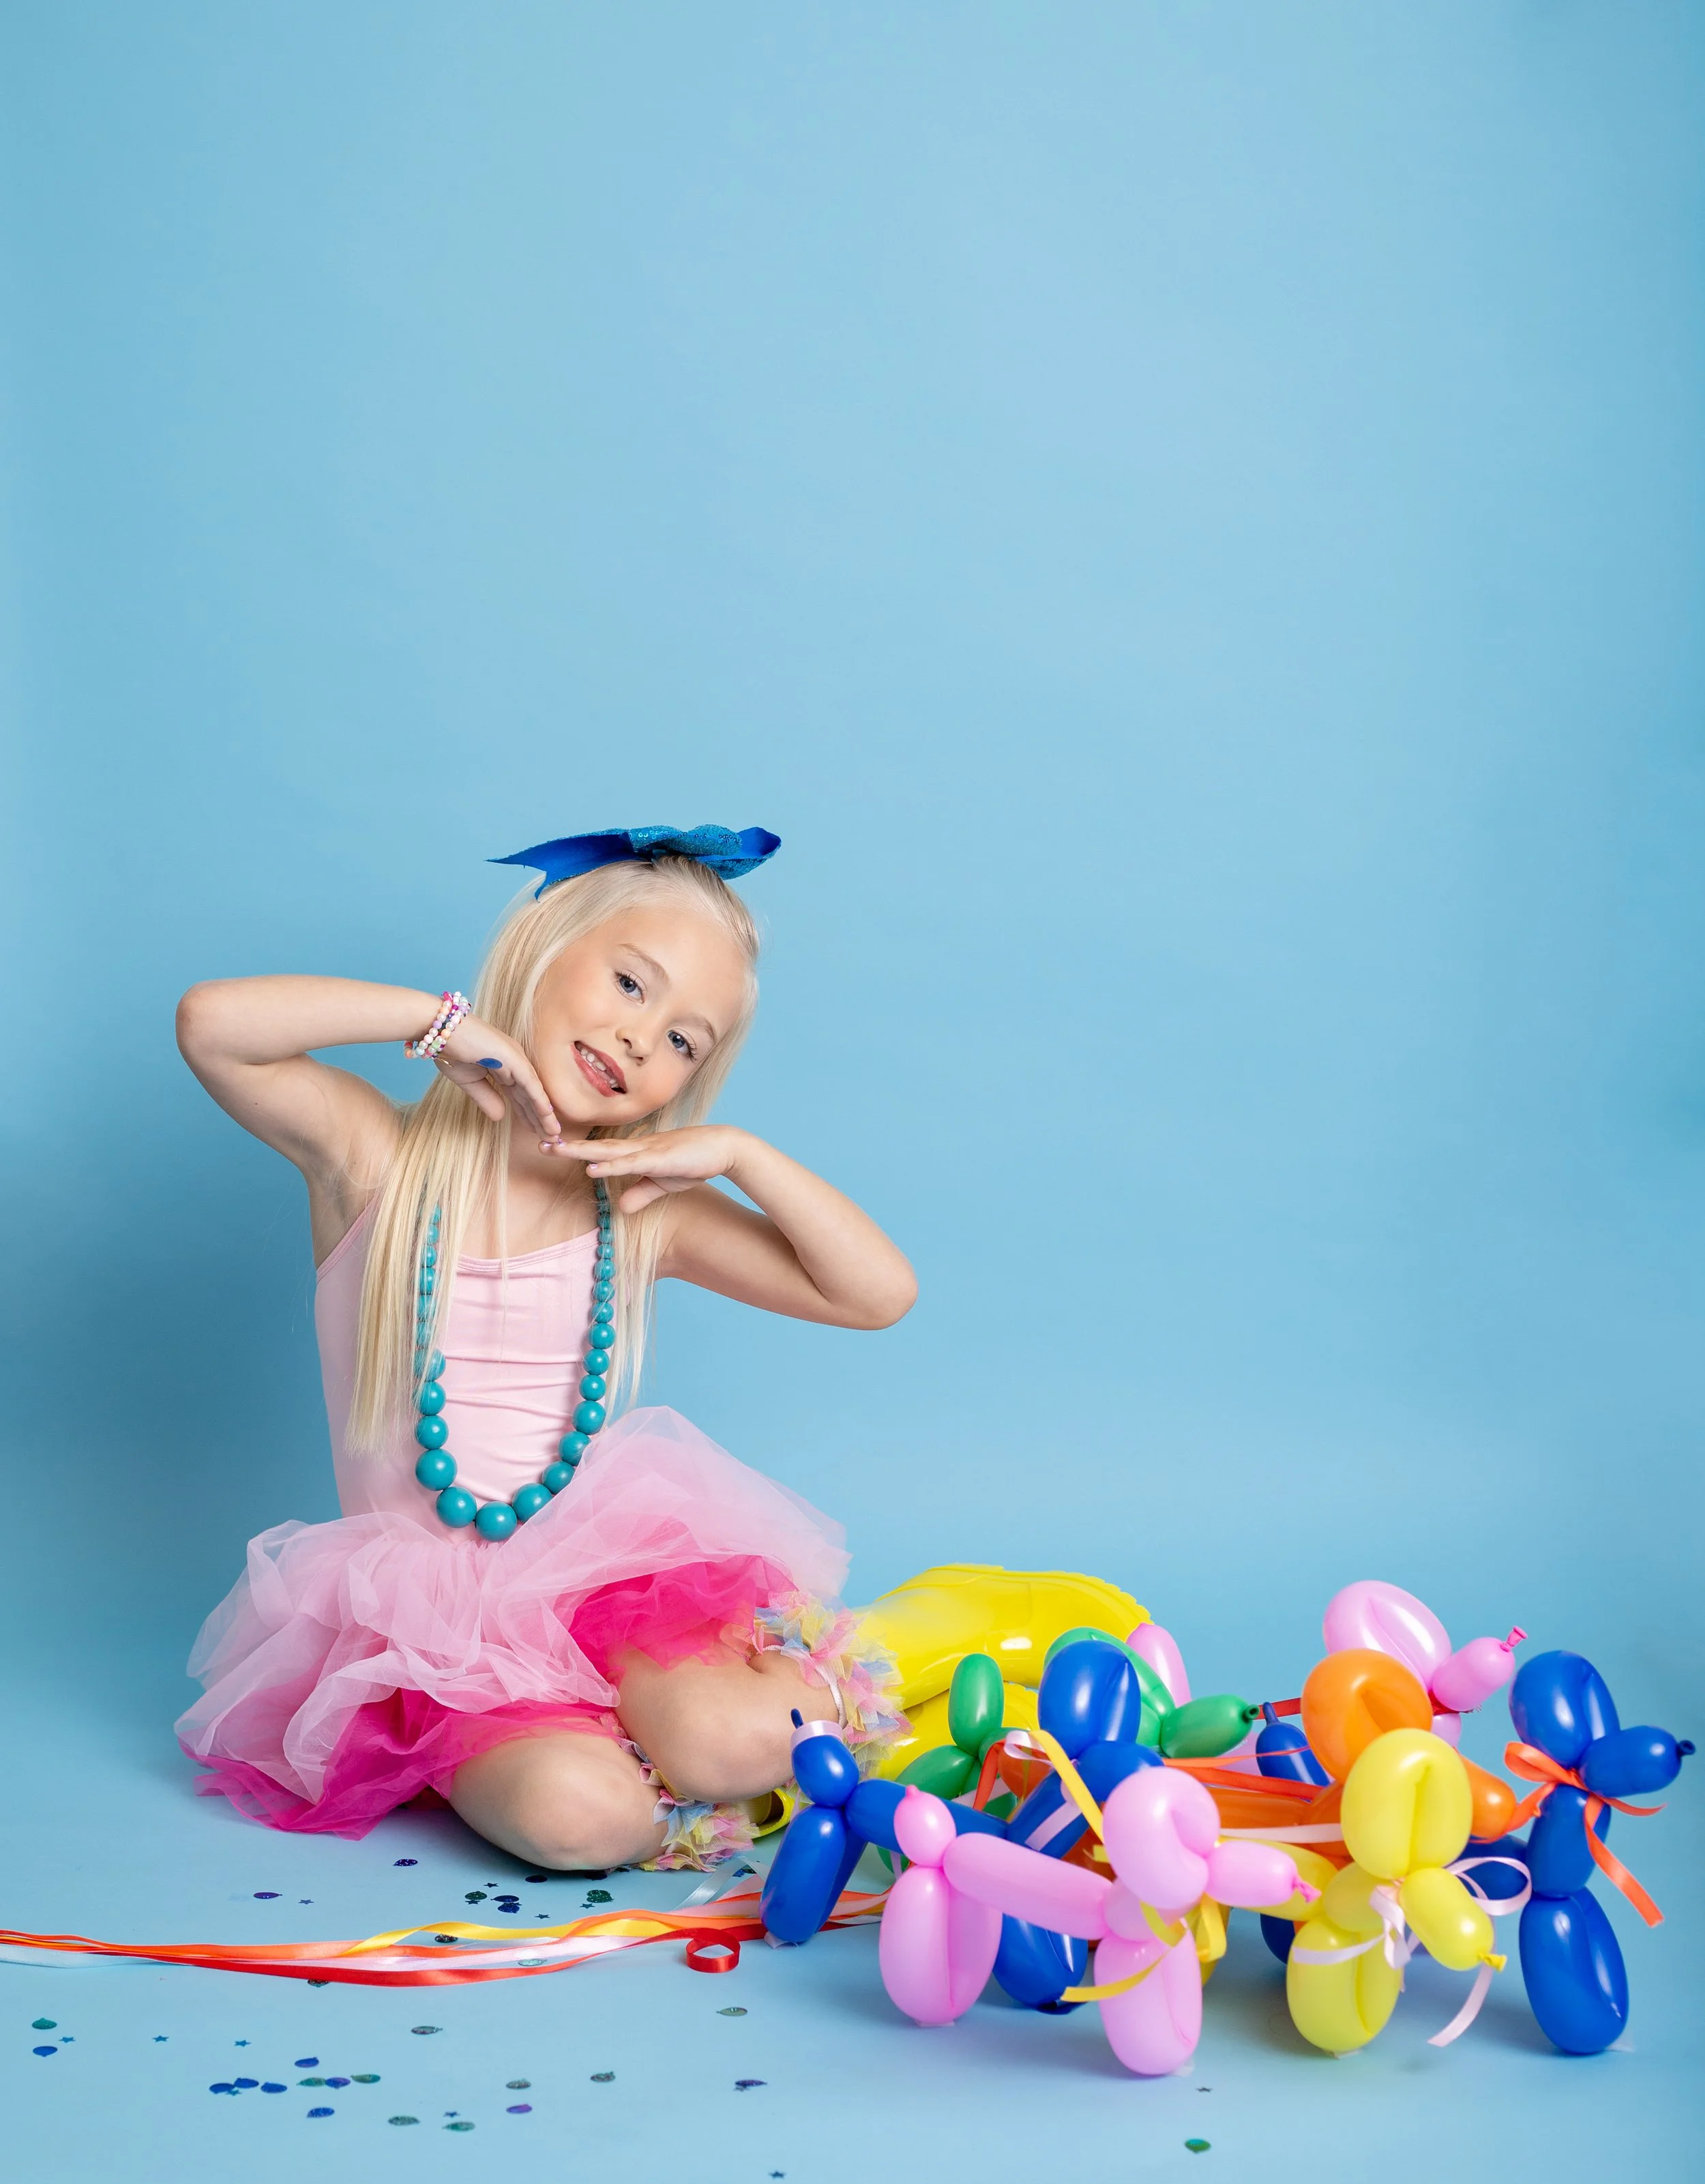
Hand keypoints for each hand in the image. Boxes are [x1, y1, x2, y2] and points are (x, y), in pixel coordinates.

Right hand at [433, 1013, 562, 1140]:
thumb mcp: (469, 1082)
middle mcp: (514, 1061)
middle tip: (551, 1138)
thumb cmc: (450, 1050)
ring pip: (534, 1091)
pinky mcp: (512, 1057)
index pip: (520, 1095)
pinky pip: (529, 1083)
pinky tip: (546, 1115)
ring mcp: (515, 1057)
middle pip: (530, 1095)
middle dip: (540, 1118)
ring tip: (553, 1134)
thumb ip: (486, 1099)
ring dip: (544, 1114)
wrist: (438, 1029)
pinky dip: (538, 1100)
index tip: (536, 1131)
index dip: (529, 1114)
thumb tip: (500, 1118)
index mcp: (504, 1065)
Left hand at [546, 1125, 746, 1213]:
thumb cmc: (694, 1161)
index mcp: (637, 1151)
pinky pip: (630, 1163)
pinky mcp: (659, 1159)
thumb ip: (641, 1193)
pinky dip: (610, 1165)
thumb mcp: (663, 1182)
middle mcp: (637, 1147)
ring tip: (555, 1151)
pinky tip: (591, 1168)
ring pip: (607, 1151)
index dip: (577, 1150)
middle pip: (596, 1147)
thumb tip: (620, 1206)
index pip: (601, 1150)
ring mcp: (647, 1151)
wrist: (724, 1148)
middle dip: (568, 1147)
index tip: (552, 1147)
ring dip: (580, 1152)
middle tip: (540, 1143)